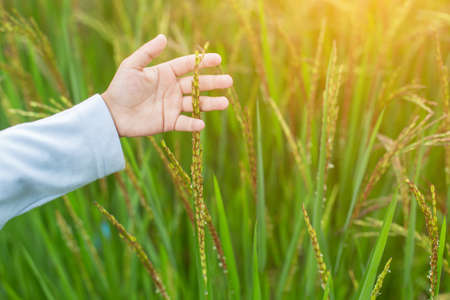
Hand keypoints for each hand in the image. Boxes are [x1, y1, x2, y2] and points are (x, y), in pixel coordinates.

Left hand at [101, 34, 231, 136]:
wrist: (112, 113)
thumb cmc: (121, 87)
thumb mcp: (132, 66)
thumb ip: (148, 52)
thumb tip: (163, 37)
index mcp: (166, 74)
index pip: (188, 66)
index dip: (203, 62)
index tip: (218, 59)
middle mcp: (173, 89)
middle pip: (197, 85)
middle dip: (213, 83)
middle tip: (229, 81)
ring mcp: (172, 106)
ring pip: (196, 104)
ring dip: (210, 103)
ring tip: (225, 103)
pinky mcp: (169, 122)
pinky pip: (184, 123)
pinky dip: (193, 124)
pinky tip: (201, 124)